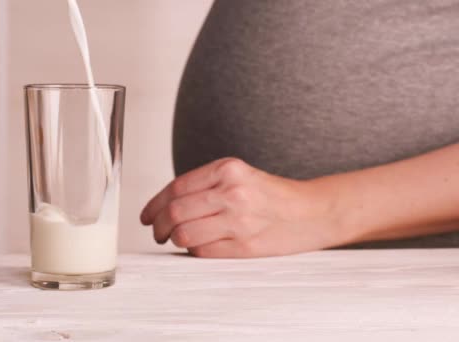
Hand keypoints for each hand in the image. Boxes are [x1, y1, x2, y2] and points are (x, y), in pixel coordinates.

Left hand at [140, 158, 342, 257]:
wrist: (312, 212)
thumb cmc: (273, 195)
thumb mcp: (240, 176)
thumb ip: (206, 186)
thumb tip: (164, 207)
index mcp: (228, 169)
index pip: (176, 188)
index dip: (153, 205)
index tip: (145, 215)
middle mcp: (232, 193)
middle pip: (175, 213)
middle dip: (157, 225)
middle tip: (155, 231)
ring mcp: (239, 221)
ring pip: (184, 235)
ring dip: (173, 239)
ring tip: (175, 239)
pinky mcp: (245, 246)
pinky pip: (203, 252)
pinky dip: (193, 250)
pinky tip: (199, 246)